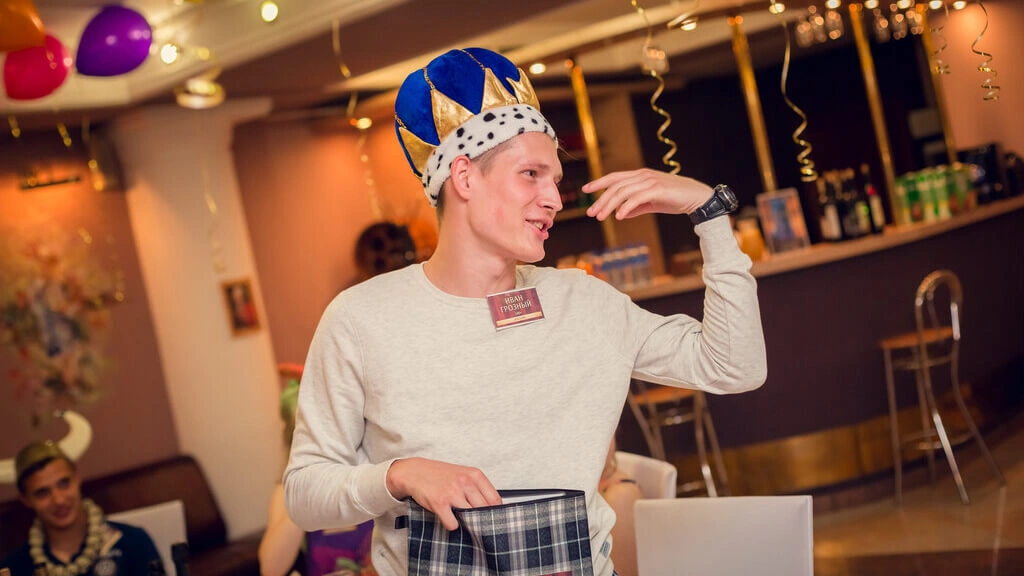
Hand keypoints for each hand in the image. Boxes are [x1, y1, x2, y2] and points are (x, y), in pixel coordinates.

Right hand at [386, 457, 500, 529]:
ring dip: (466, 522)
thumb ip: (477, 488)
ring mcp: (452, 492)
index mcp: (474, 474)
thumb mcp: (463, 474)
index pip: (495, 499)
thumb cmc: (440, 475)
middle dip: (480, 518)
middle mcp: (465, 482)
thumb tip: (493, 507)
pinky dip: (451, 524)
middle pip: (484, 510)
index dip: (494, 511)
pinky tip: (447, 517)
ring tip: (459, 517)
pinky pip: (453, 524)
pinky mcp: (440, 503)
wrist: (415, 472)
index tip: (491, 517)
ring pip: (470, 517)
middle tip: (474, 519)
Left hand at [582, 169, 713, 220]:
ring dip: (610, 205)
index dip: (599, 182)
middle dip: (601, 199)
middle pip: (615, 186)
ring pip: (623, 192)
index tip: (586, 190)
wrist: (695, 197)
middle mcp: (643, 176)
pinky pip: (636, 198)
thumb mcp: (651, 203)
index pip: (615, 177)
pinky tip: (619, 216)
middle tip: (591, 212)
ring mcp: (650, 181)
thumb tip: (620, 214)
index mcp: (640, 176)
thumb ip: (635, 207)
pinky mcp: (657, 189)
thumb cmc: (674, 198)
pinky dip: (626, 207)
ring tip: (601, 217)